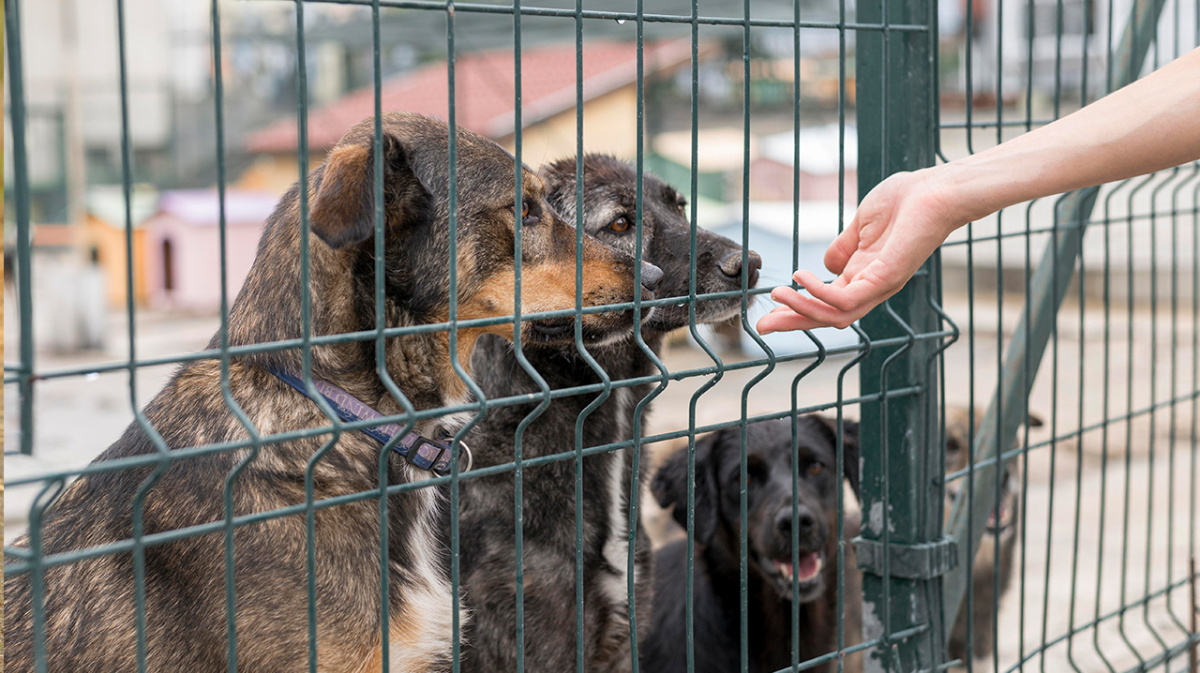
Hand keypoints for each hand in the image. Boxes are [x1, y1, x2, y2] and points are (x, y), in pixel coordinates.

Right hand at [756, 169, 963, 333]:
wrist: (935, 190)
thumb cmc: (904, 201)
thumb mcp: (861, 225)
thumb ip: (843, 247)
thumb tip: (825, 265)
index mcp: (863, 275)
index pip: (826, 302)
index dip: (797, 309)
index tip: (769, 311)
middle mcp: (871, 287)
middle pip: (827, 318)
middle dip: (793, 322)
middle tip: (762, 325)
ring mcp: (879, 285)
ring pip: (834, 315)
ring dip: (801, 310)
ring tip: (777, 295)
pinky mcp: (886, 278)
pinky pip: (846, 299)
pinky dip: (820, 293)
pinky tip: (802, 277)